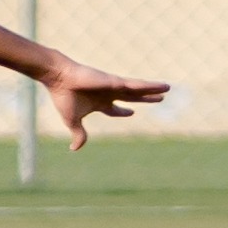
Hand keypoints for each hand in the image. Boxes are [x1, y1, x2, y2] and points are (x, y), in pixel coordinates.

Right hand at [43, 58, 169, 148]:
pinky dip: (150, 86)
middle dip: (144, 99)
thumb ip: (78, 134)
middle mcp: (108, 93)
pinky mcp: (116, 81)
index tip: (131, 113)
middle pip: (132, 96)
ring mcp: (114, 86)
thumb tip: (74, 149)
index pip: (114, 109)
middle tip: (159, 99)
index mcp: (98, 102)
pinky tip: (162, 86)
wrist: (59, 78)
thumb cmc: (64, 97)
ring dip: (153, 90)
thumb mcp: (72, 120)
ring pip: (138, 89)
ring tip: (168, 88)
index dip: (123, 112)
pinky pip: (137, 85)